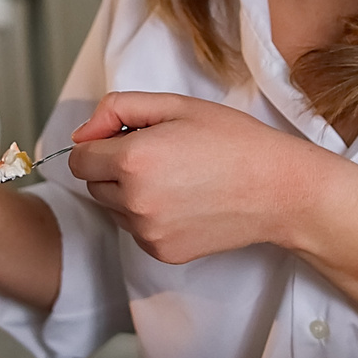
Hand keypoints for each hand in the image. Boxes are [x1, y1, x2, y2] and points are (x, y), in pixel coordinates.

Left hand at [66, 92, 331, 264]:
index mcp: (133, 160)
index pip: (79, 159)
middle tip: (160, 155)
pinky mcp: (162, 252)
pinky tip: (185, 201)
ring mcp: (148, 232)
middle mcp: (135, 201)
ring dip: (130, 194)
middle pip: (93, 185)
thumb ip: (118, 108)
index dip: (100, 144)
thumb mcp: (176, 105)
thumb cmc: (233, 141)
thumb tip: (82, 134)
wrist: (278, 189)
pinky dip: (150, 217)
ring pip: (114, 209)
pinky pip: (136, 231)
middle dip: (114, 169)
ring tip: (176, 178)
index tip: (127, 139)